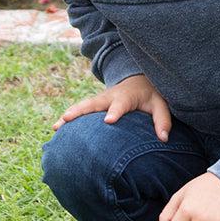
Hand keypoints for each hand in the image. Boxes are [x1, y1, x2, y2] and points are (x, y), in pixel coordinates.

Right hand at [53, 73, 171, 141]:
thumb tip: (163, 139)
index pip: (120, 104)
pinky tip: (56, 129)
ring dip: (68, 115)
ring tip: (55, 127)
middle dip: (80, 111)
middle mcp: (109, 97)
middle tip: (67, 119)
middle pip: (92, 103)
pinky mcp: (93, 105)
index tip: (108, 121)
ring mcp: (99, 101)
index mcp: (126, 96)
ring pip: (81, 106)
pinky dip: (68, 118)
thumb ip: (163, 120)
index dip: (114, 111)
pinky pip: (79, 111)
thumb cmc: (151, 95)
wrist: (138, 81)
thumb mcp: (161, 105)